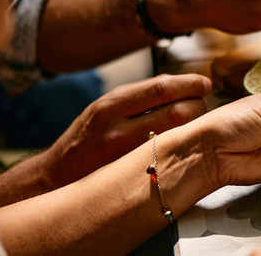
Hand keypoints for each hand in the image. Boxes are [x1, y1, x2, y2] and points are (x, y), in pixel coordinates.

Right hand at [46, 74, 210, 188]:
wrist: (56, 177)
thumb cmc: (87, 139)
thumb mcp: (106, 108)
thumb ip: (140, 96)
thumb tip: (180, 82)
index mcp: (111, 104)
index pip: (162, 87)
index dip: (190, 83)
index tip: (205, 83)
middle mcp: (116, 127)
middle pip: (177, 111)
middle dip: (198, 106)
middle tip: (202, 105)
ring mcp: (124, 154)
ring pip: (177, 135)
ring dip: (195, 127)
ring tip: (196, 124)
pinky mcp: (132, 174)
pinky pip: (168, 155)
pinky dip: (182, 145)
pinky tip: (185, 143)